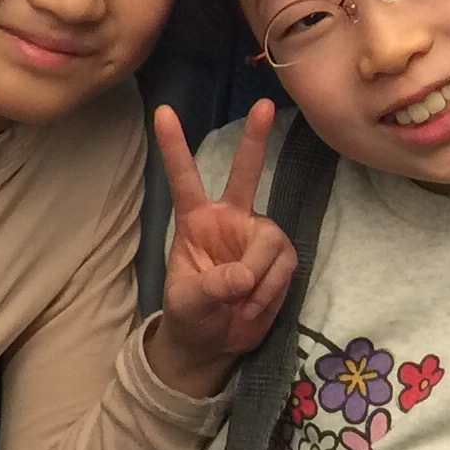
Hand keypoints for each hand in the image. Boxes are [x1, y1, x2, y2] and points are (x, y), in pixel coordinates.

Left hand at [145, 101, 297, 395]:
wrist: (213, 344)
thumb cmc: (191, 315)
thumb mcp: (187, 302)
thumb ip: (211, 287)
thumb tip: (242, 275)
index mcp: (196, 220)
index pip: (184, 178)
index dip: (174, 146)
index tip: (163, 112)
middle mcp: (230, 218)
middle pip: (245, 173)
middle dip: (256, 139)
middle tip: (265, 106)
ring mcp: (257, 235)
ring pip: (270, 240)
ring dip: (258, 278)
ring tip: (240, 303)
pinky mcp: (280, 257)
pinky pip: (285, 265)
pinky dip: (270, 290)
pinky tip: (254, 305)